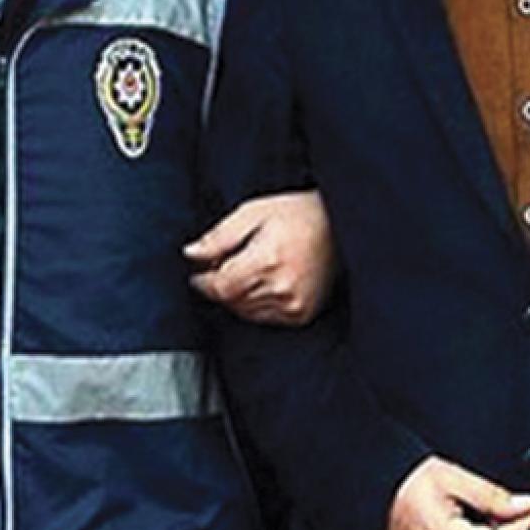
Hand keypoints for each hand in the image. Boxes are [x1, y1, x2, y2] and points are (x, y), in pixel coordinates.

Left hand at [184, 190, 336, 326]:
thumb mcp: (253, 212)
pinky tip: (265, 282)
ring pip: (245, 311)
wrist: (339, 227)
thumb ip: (219, 236)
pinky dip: (256, 304)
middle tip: (227, 264)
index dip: (203, 282)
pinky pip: (264, 318)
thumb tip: (190, 254)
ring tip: (250, 270)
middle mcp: (282, 287)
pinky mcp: (301, 314)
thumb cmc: (297, 214)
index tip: (199, 273)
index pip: (220, 287)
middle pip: (231, 301)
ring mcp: (294, 305)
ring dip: (237, 296)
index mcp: (267, 260)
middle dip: (221, 285)